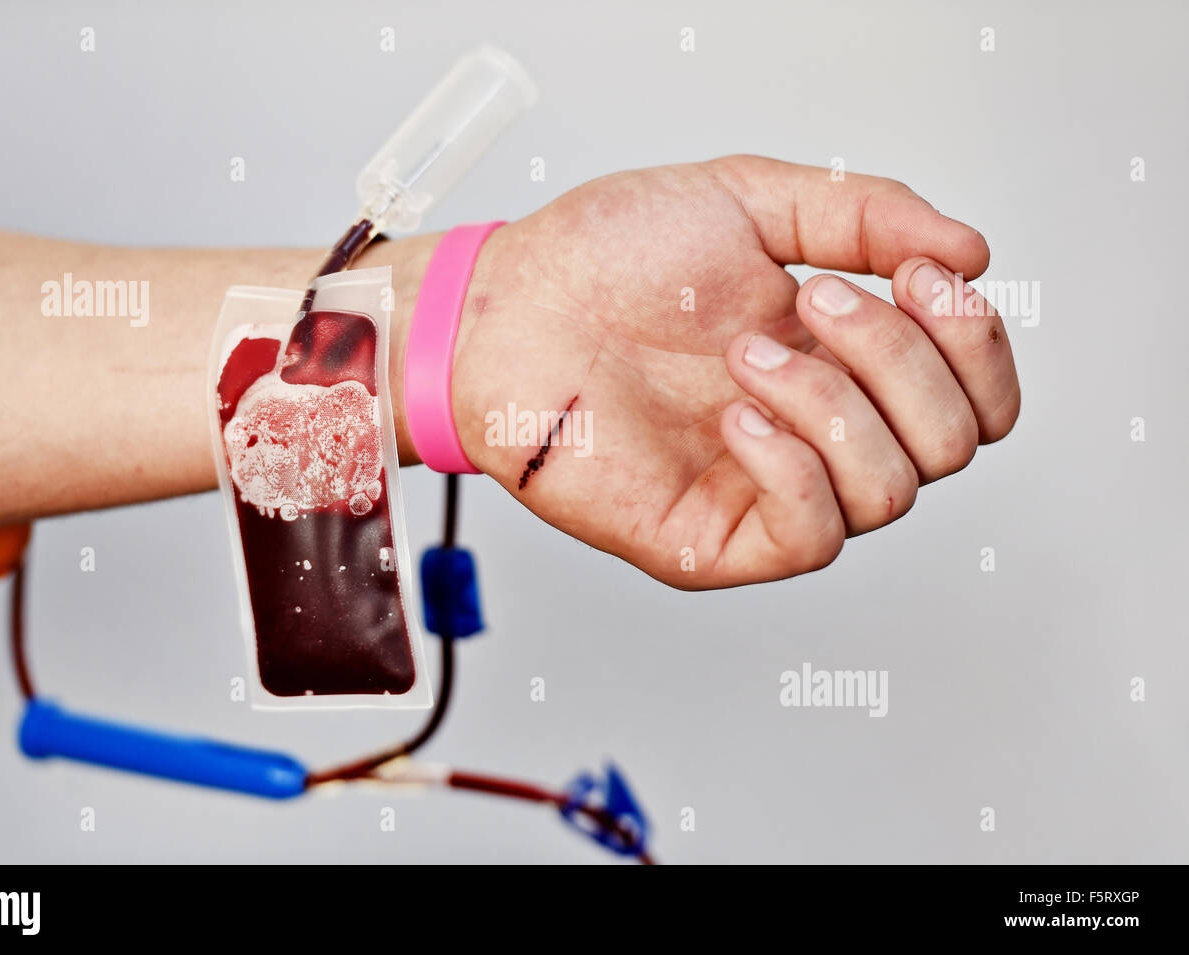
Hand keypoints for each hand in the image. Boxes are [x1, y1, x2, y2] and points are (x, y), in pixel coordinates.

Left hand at [450, 156, 1019, 587]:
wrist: (508, 306)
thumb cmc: (606, 257)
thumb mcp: (749, 201)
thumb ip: (864, 212)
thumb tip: (972, 253)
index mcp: (838, 361)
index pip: (974, 395)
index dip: (977, 343)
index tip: (923, 275)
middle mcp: (815, 432)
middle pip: (949, 443)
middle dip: (900, 360)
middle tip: (813, 305)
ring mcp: (766, 489)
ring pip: (891, 490)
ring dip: (834, 405)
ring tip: (743, 353)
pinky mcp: (714, 539)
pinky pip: (813, 537)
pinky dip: (794, 468)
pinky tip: (736, 416)